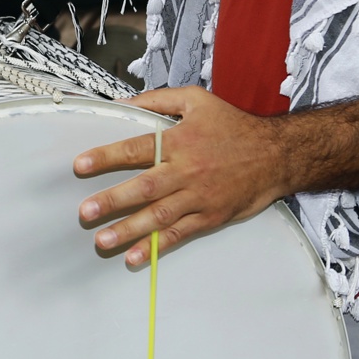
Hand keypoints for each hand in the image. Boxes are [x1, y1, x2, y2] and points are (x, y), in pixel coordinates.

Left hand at [73, 86, 290, 267]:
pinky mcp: (211, 217)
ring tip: (102, 241)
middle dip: (113, 201)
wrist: (278, 154)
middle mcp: (188, 170)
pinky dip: (157, 247)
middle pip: (145, 188)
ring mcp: (200, 197)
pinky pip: (180, 234)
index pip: (136, 148)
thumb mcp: (197, 100)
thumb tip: (121, 103)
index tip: (80, 165)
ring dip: (129, 230)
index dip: (107, 157)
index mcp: (180, 140)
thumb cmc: (234, 126)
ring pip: (160, 216)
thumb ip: (157, 100)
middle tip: (86, 212)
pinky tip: (136, 257)